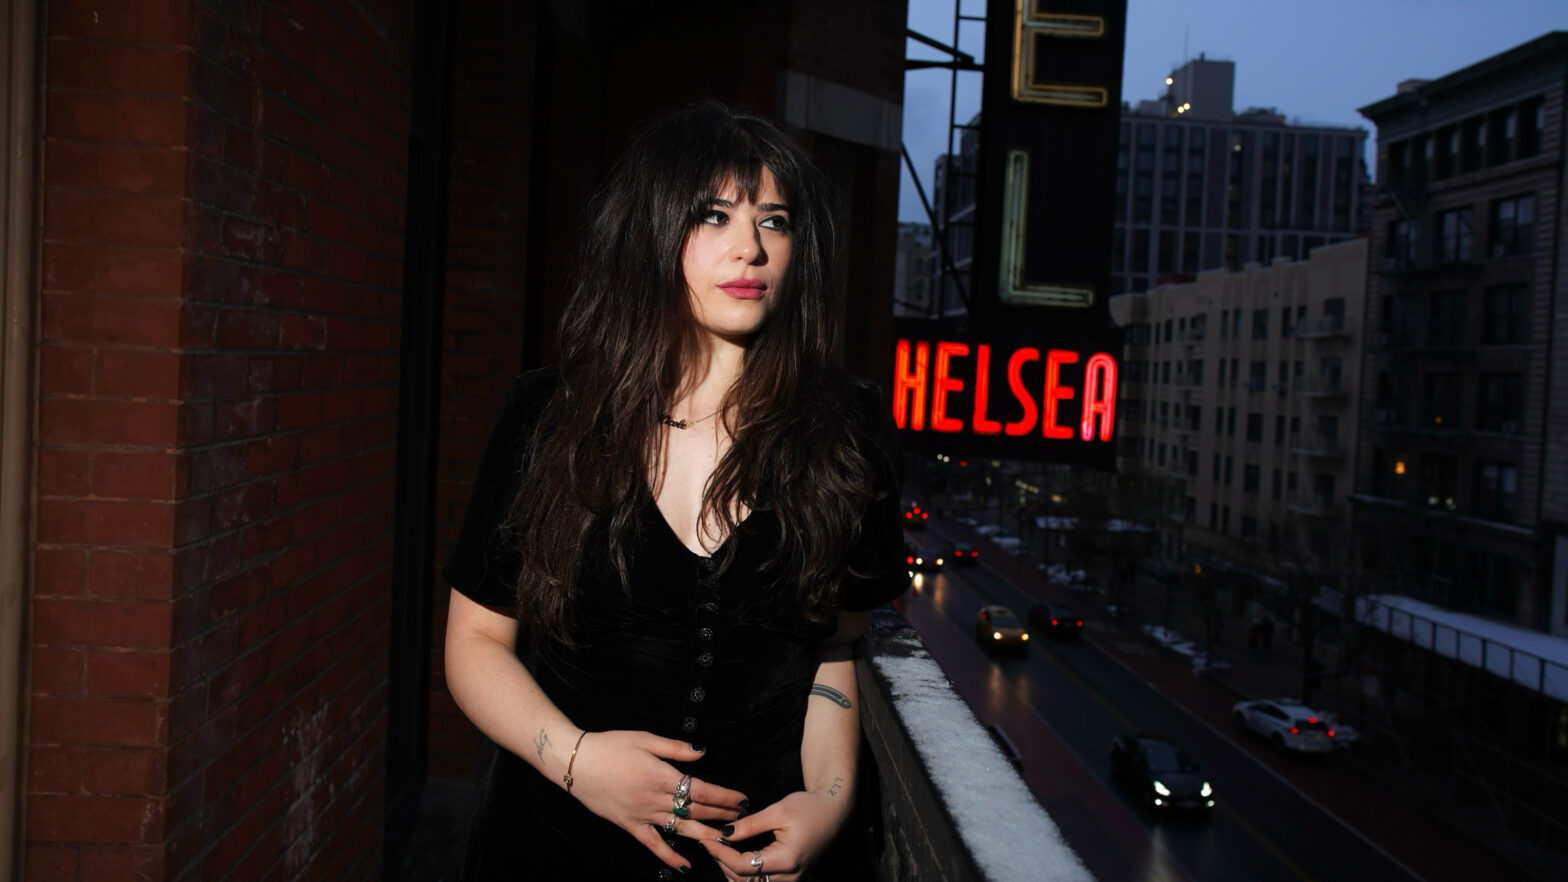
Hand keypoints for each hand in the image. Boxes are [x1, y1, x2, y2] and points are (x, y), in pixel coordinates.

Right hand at [567, 730, 749, 871]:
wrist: (576, 764)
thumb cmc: (610, 746)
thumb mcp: (644, 738)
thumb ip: (675, 748)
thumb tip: (702, 752)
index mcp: (660, 776)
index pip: (701, 791)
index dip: (724, 797)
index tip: (742, 799)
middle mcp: (654, 799)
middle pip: (695, 811)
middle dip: (722, 815)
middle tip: (742, 818)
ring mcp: (642, 815)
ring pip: (680, 829)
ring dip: (706, 835)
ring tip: (727, 841)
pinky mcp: (630, 826)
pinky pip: (653, 845)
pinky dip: (670, 857)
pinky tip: (686, 867)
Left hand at [699, 788, 848, 881]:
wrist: (834, 811)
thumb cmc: (809, 807)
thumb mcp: (778, 810)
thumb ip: (750, 825)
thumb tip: (724, 833)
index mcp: (787, 859)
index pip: (743, 866)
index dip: (721, 854)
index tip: (707, 839)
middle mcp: (791, 876)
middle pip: (745, 881)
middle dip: (723, 862)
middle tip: (710, 843)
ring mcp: (793, 879)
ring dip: (732, 871)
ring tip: (720, 850)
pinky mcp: (792, 878)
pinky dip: (745, 875)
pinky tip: (735, 858)